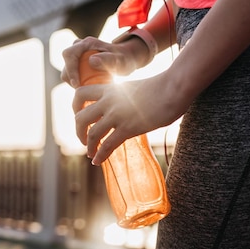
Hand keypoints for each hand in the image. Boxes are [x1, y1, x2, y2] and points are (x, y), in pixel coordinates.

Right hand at [61, 36, 149, 87]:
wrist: (124, 60)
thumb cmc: (123, 59)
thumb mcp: (119, 60)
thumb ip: (108, 59)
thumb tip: (92, 61)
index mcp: (86, 43)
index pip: (69, 55)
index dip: (70, 70)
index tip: (77, 85)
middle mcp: (79, 47)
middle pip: (66, 64)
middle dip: (71, 79)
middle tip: (82, 91)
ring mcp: (78, 56)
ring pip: (67, 71)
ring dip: (73, 82)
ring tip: (87, 90)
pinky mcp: (78, 64)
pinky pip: (72, 75)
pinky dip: (76, 83)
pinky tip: (86, 90)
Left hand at [72, 70, 188, 164]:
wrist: (174, 87)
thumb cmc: (161, 86)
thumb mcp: (135, 87)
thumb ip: (125, 97)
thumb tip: (127, 107)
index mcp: (109, 89)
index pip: (80, 93)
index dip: (75, 106)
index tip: (80, 115)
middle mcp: (109, 101)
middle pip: (80, 117)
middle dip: (78, 131)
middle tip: (84, 139)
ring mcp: (117, 115)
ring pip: (92, 134)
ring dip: (89, 146)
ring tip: (91, 154)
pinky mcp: (128, 128)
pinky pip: (107, 145)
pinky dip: (100, 156)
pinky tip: (98, 162)